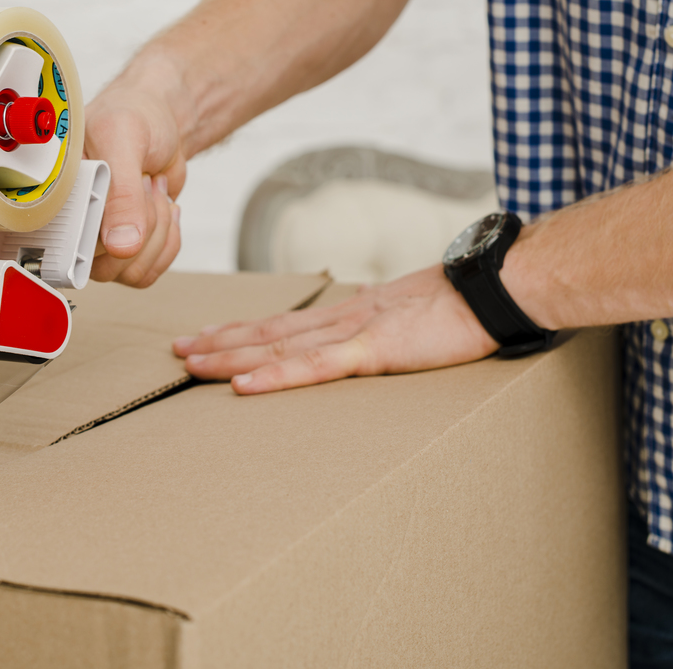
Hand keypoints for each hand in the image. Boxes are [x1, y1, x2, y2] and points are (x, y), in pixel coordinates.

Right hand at [84, 63, 187, 286]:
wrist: (159, 122)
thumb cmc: (130, 116)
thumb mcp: (123, 139)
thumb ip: (122, 193)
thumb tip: (121, 246)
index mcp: (52, 194)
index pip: (62, 246)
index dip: (94, 237)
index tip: (115, 206)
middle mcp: (70, 223)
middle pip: (102, 266)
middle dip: (139, 223)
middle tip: (140, 181)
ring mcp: (98, 242)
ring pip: (130, 271)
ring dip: (157, 232)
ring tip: (150, 190)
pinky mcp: (125, 250)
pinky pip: (147, 272)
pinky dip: (168, 241)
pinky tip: (163, 207)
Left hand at [171, 264, 499, 393]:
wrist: (494, 287)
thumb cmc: (463, 303)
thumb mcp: (414, 315)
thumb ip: (385, 321)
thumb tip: (367, 322)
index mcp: (352, 313)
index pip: (285, 323)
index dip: (243, 330)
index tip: (207, 334)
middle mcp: (342, 319)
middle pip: (268, 333)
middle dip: (220, 342)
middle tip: (178, 350)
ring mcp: (353, 333)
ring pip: (278, 347)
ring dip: (230, 356)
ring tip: (191, 363)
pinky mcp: (372, 350)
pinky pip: (313, 369)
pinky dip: (274, 377)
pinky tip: (242, 385)